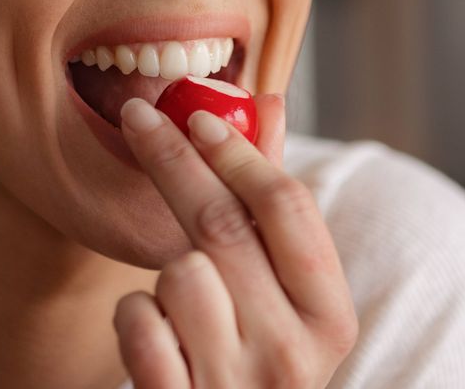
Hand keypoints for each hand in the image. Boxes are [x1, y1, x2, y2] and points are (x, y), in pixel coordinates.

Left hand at [113, 93, 358, 387]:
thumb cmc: (257, 361)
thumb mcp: (286, 297)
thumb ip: (274, 205)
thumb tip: (268, 102)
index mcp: (329, 317)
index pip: (286, 206)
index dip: (237, 151)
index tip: (197, 113)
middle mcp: (292, 355)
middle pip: (223, 224)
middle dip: (173, 158)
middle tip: (137, 114)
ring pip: (178, 273)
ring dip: (163, 270)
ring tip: (180, 298)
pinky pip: (139, 325)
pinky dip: (134, 316)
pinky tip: (156, 335)